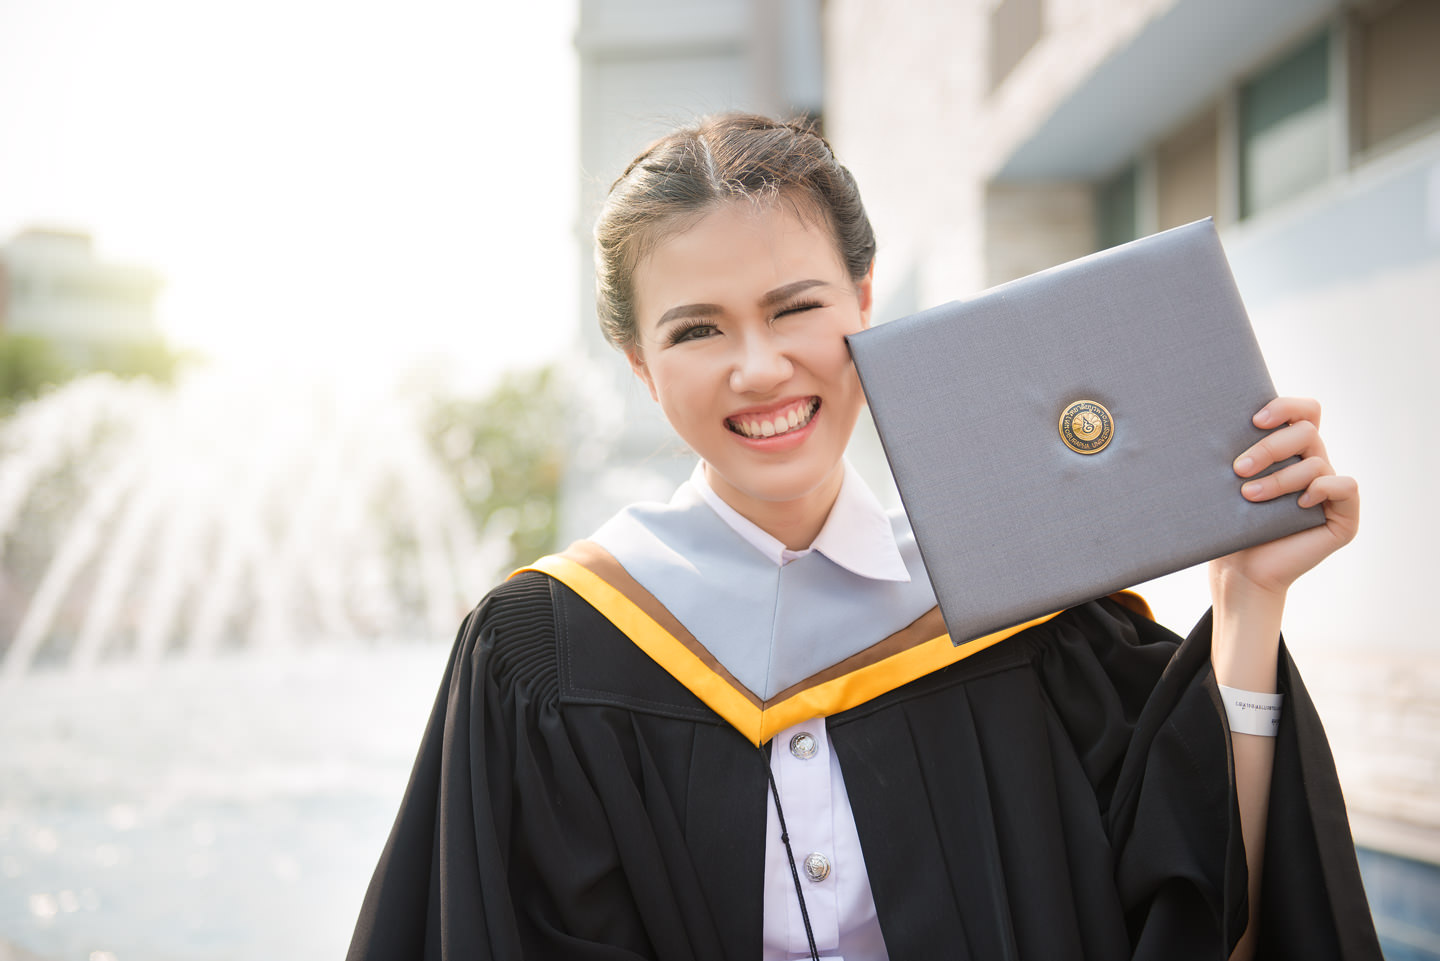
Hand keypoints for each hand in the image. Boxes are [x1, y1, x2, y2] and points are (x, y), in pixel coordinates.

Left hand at [1210, 397, 1359, 599]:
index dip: (1285, 407)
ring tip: (1249, 497)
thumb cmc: (1229, 525)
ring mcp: (1329, 491)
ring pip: (1316, 463)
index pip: (1305, 411)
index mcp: (1290, 452)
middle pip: (1307, 431)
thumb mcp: (1227, 483)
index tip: (1254, 420)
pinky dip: (1322, 488)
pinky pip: (1345, 486)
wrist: (1238, 571)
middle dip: (1269, 447)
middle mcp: (1313, 465)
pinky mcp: (1343, 517)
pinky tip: (1300, 503)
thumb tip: (1210, 418)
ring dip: (1279, 479)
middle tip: (1238, 469)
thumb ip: (1234, 451)